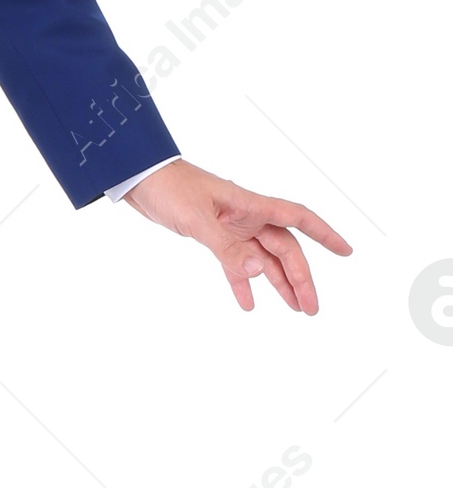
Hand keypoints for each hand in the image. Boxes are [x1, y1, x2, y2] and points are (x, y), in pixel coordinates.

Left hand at [122, 159, 350, 313]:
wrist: (140, 177)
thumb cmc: (169, 188)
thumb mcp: (197, 219)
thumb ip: (227, 247)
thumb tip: (259, 272)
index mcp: (251, 205)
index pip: (299, 219)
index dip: (325, 234)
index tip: (346, 252)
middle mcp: (247, 216)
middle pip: (284, 248)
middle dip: (300, 278)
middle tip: (311, 309)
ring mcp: (231, 227)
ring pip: (264, 259)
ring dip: (278, 283)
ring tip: (295, 309)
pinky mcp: (213, 236)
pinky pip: (235, 263)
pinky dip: (243, 282)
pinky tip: (249, 303)